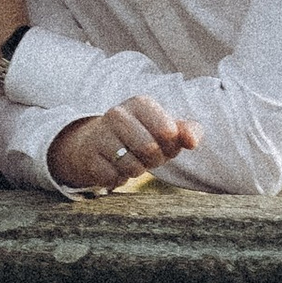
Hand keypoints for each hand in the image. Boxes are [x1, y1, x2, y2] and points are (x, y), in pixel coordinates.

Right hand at [47, 98, 200, 194]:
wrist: (96, 144)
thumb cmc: (141, 136)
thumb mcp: (166, 130)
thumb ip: (188, 131)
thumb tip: (192, 142)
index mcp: (140, 103)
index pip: (168, 131)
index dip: (171, 145)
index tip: (163, 142)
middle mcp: (117, 114)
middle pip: (150, 149)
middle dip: (155, 160)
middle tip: (147, 155)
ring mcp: (100, 135)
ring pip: (132, 167)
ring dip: (137, 170)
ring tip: (131, 160)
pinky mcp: (89, 157)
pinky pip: (115, 178)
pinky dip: (119, 179)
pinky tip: (113, 167)